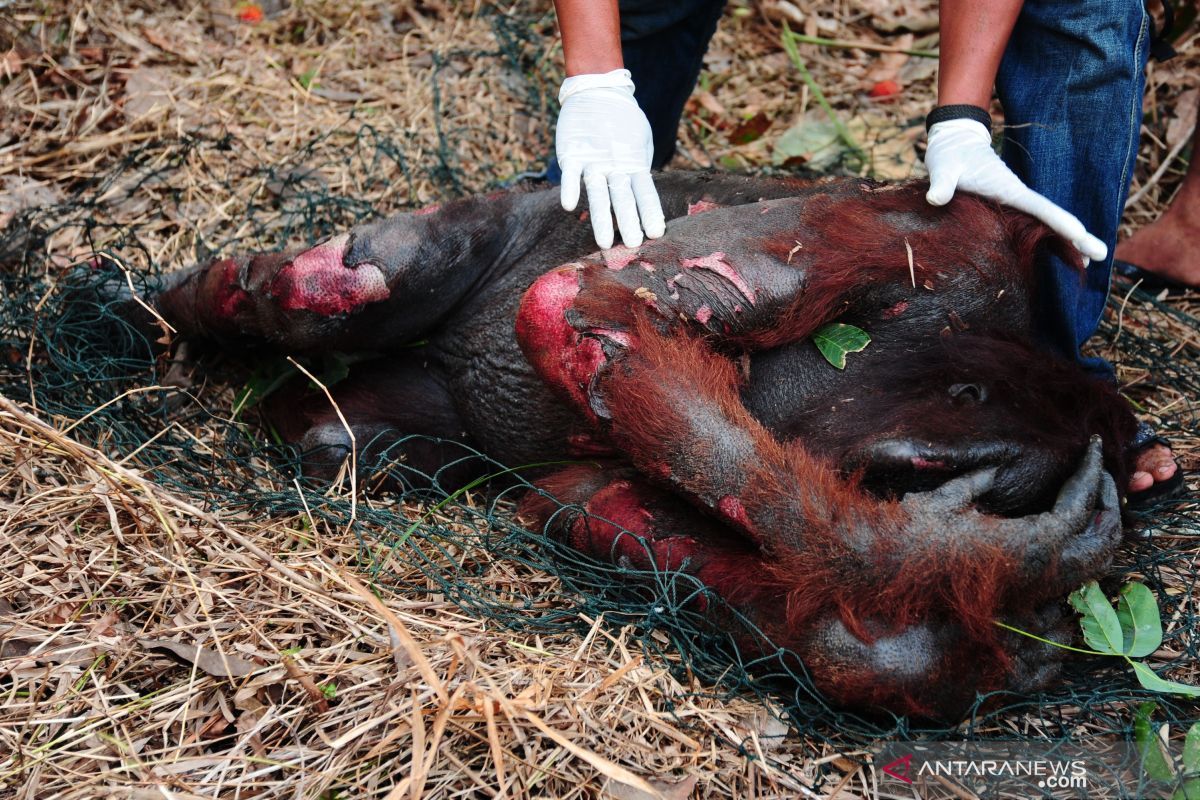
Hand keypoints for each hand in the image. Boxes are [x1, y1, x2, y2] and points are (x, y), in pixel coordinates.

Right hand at [556, 69, 665, 249]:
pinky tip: (569, 205)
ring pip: (597, 193)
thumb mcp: (642, 140)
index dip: (649, 213)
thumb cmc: (624, 119)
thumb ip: (642, 166)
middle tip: (633, 245)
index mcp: (634, 163)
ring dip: (601, 218)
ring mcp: (592, 160)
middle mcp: (615, 164)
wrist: (598, 89)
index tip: (655, 234)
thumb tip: (645, 192)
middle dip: (629, 222)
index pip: (645, 193)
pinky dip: (569, 187)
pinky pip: (570, 173)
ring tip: (603, 242)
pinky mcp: (572, 153)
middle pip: (622, 198)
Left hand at [924, 118, 1107, 262]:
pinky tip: (1059, 254)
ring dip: (1068, 241)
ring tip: (1090, 264)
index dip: (1059, 222)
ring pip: (1046, 224)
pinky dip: (1050, 239)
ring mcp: (1015, 203)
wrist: (956, 141)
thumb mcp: (943, 167)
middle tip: (1102, 257)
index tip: (1080, 234)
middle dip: (1077, 237)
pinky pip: (1034, 225)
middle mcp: (1017, 197)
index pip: (1039, 207)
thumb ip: (941, 184)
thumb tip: (936, 199)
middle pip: (1052, 219)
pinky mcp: (1008, 207)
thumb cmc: (950, 154)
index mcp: (1008, 189)